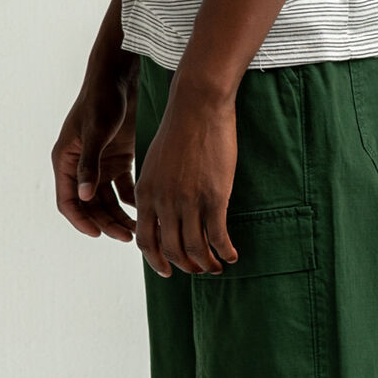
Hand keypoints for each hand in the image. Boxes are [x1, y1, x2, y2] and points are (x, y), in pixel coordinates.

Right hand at [52, 55, 138, 241]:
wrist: (119, 76)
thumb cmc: (101, 99)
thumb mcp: (95, 132)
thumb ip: (90, 165)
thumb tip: (83, 196)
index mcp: (66, 161)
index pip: (68, 201)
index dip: (81, 221)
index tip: (98, 235)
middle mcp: (81, 166)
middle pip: (90, 205)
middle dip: (106, 222)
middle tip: (127, 237)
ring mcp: (99, 164)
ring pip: (107, 200)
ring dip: (119, 216)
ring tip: (138, 229)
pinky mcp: (116, 159)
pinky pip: (122, 188)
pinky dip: (132, 200)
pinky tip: (145, 209)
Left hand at [134, 73, 239, 276]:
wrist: (197, 107)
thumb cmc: (179, 131)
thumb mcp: (155, 164)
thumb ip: (155, 191)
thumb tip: (162, 214)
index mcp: (146, 195)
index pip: (146, 241)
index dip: (156, 261)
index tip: (167, 270)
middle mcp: (164, 203)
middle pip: (172, 250)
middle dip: (186, 266)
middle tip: (198, 270)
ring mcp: (189, 202)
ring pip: (195, 248)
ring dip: (207, 264)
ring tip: (216, 267)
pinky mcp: (213, 198)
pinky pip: (217, 237)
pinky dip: (225, 251)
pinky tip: (232, 255)